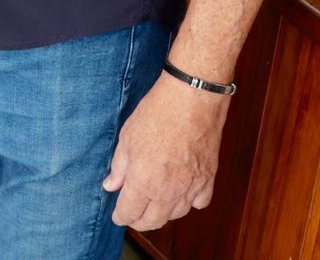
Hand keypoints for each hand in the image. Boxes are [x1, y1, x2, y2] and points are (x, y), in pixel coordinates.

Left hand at [102, 71, 228, 230]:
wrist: (192, 99)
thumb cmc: (157, 113)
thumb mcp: (127, 137)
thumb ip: (119, 167)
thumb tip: (111, 185)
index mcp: (144, 181)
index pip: (130, 212)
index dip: (121, 216)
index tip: (117, 215)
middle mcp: (168, 191)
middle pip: (153, 221)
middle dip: (139, 221)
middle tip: (132, 214)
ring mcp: (191, 186)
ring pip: (176, 215)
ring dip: (162, 214)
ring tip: (153, 204)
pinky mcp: (208, 178)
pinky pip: (199, 202)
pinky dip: (189, 203)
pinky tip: (181, 194)